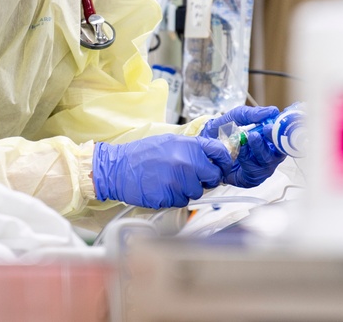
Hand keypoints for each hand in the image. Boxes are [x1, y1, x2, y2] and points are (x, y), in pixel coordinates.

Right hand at [92, 134, 232, 208]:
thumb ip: (191, 148)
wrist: (118, 168)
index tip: (223, 165)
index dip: (224, 160)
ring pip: (197, 192)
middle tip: (191, 177)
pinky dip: (174, 198)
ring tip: (170, 181)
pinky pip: (182, 202)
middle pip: (212, 177)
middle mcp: (186, 162)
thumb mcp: (169, 141)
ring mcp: (178, 180)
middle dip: (205, 180)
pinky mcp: (170, 196)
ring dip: (187, 190)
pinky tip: (162, 189)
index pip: (219, 152)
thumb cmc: (141, 155)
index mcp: (188, 145)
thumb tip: (210, 157)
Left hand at [199, 106, 284, 188]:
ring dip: (259, 149)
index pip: (282, 136)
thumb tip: (270, 111)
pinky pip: (255, 173)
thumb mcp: (233, 117)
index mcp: (266, 139)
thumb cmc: (220, 132)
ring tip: (248, 139)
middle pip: (280, 151)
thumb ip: (250, 114)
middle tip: (264, 130)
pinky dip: (248, 162)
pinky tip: (240, 154)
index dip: (282, 130)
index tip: (274, 123)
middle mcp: (266, 153)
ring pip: (268, 162)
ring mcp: (260, 167)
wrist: (201, 147)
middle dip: (272, 140)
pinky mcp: (251, 179)